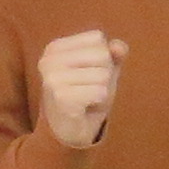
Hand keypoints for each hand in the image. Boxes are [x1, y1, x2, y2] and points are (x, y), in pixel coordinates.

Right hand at [34, 29, 124, 149]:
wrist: (70, 131)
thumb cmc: (86, 95)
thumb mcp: (103, 69)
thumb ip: (114, 54)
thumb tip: (119, 47)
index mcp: (54, 48)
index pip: (97, 38)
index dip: (103, 57)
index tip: (88, 73)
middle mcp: (49, 60)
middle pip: (102, 54)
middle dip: (105, 74)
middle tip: (89, 89)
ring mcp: (52, 79)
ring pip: (103, 74)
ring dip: (102, 90)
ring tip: (87, 98)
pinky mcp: (61, 97)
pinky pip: (100, 91)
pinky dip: (99, 102)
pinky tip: (85, 108)